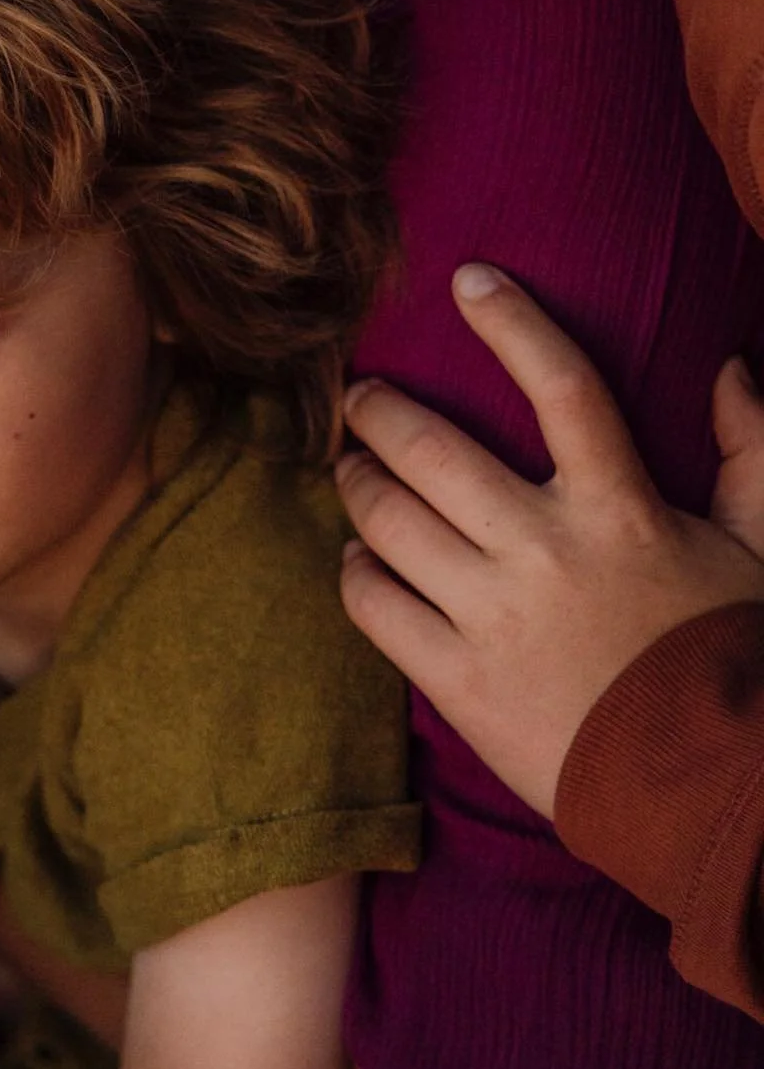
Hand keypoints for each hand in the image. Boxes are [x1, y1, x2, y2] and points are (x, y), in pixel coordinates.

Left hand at [335, 263, 763, 819]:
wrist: (698, 787)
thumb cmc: (728, 660)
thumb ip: (755, 453)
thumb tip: (730, 369)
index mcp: (621, 507)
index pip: (563, 385)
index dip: (513, 323)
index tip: (468, 281)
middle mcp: (546, 549)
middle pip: (434, 452)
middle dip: (379, 412)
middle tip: (357, 396)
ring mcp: (494, 615)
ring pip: (390, 524)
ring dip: (355, 484)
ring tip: (345, 468)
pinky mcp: (456, 679)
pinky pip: (376, 608)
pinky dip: (353, 575)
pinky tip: (353, 561)